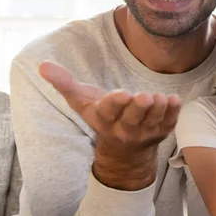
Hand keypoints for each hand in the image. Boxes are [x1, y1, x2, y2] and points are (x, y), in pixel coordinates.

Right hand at [38, 60, 180, 189]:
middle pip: (132, 119)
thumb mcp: (81, 102)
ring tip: (159, 97)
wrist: (123, 150)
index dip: (115, 103)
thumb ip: (64, 83)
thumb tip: (42, 64)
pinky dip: (173, 112)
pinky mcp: (161, 131)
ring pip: (152, 120)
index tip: (122, 94)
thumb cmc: (102, 116)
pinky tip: (174, 99)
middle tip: (143, 96)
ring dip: (157, 108)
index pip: (108, 112)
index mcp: (104, 119)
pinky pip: (169, 122)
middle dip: (138, 107)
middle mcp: (124, 129)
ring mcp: (145, 132)